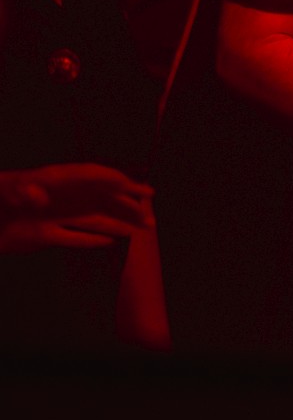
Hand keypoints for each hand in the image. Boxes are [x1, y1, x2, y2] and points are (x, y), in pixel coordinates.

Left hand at [0, 164, 154, 252]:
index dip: (118, 182)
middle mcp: (60, 197)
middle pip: (100, 199)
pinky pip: (74, 237)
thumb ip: (25, 191)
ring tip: (140, 229)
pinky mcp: (44, 235)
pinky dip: (92, 239)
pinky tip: (111, 242)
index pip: (94, 177)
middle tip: (150, 216)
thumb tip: (39, 196)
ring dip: (116, 224)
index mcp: (56, 180)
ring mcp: (54, 216)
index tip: (141, 190)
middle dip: (126, 206)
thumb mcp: (11, 190)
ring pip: (93, 219)